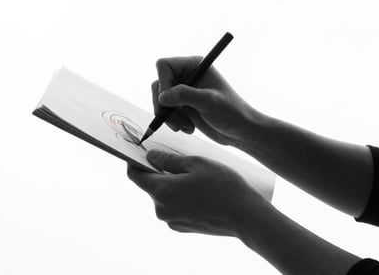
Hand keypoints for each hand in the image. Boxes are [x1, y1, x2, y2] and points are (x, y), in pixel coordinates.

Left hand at [127, 150, 265, 237]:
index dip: (134, 161)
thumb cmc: (223, 185)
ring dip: (173, 184)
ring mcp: (172, 221)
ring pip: (165, 196)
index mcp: (162, 191)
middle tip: (180, 158)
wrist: (244, 216)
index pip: (135, 175)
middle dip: (160, 171)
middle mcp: (162, 209)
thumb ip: (170, 160)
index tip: (140, 150)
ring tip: (195, 174)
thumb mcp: (197, 163)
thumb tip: (150, 156)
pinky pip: (175, 207)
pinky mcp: (182, 227)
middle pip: (151, 185)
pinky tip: (200, 190)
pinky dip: (181, 197)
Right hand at [153, 57, 263, 147]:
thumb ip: (185, 95)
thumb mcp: (209, 102)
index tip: (168, 100)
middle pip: (158, 84)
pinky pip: (165, 112)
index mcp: (195, 65)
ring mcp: (184, 91)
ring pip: (159, 100)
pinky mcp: (183, 105)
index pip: (164, 65)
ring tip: (185, 127)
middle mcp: (188, 75)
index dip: (163, 82)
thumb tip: (162, 96)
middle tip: (172, 120)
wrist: (240, 130)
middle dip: (163, 105)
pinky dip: (173, 122)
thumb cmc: (231, 112)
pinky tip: (188, 128)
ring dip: (169, 116)